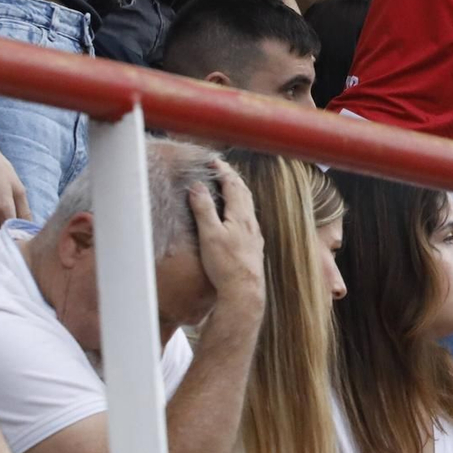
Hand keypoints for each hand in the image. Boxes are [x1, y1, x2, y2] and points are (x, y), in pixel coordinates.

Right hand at [189, 161, 264, 308]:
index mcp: (240, 215)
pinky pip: (248, 218)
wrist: (244, 291)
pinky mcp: (254, 245)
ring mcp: (254, 233)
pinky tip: (236, 216)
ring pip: (248, 205)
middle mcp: (251, 221)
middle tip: (221, 168)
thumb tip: (197, 186)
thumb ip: (204, 209)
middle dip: (232, 177)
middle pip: (243, 192)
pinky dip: (241, 207)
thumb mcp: (210, 235)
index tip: (214, 161)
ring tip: (228, 186)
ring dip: (238, 191)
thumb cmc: (226, 264)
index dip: (223, 171)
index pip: (233, 184)